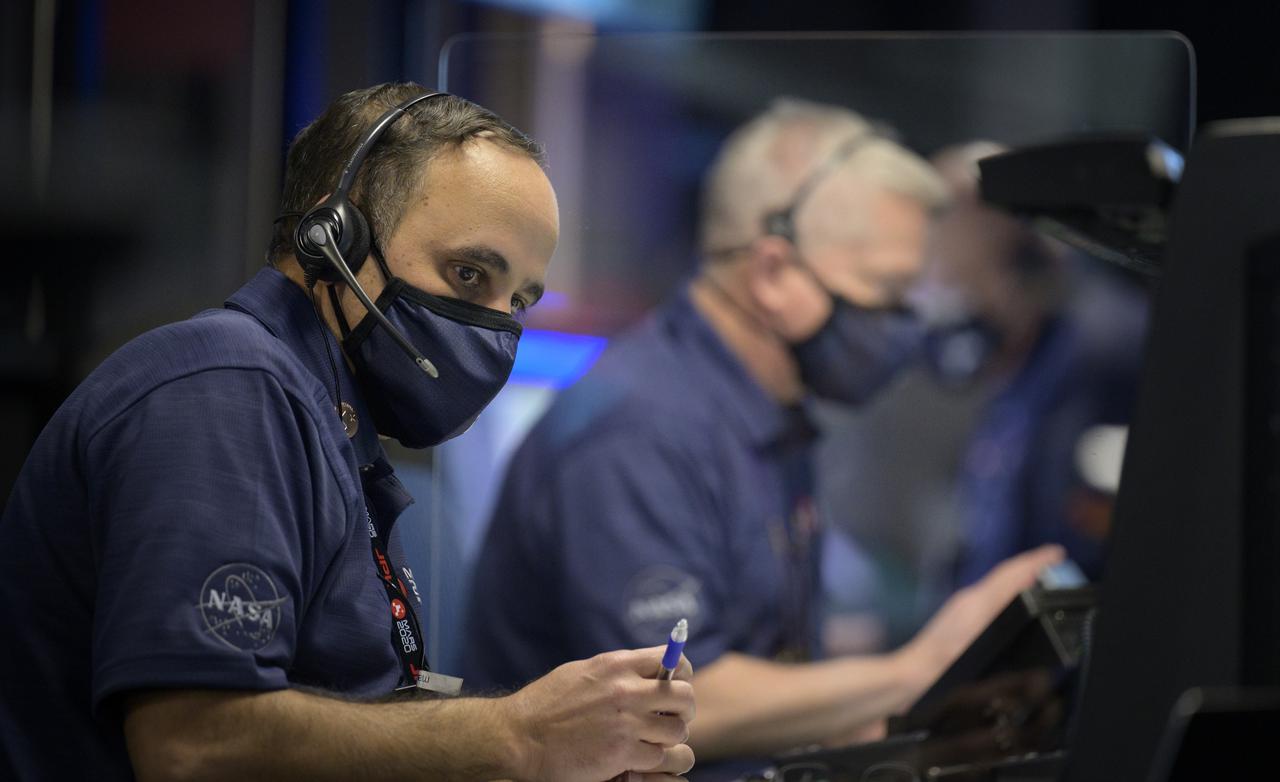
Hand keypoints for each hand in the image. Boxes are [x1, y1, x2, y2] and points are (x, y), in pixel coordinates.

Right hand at [498, 646, 695, 781]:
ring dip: (671, 738)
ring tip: (655, 741)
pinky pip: (661, 757)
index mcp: (617, 665)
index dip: (680, 676)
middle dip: (683, 710)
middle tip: (670, 720)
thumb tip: (644, 671)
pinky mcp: (621, 753)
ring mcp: (626, 722)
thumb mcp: (583, 672)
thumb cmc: (547, 704)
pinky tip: (639, 758)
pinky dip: (655, 760)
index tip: (673, 689)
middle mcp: (626, 690)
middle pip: (685, 696)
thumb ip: (617, 671)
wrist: (519, 737)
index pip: (673, 661)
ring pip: (678, 730)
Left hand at [898, 545, 1064, 688]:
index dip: (1035, 561)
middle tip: (1057, 563)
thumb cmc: (939, 667)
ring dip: (1021, 579)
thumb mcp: (976, 647)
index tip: (1057, 552)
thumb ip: (1002, 626)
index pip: (1010, 573)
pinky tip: (1015, 604)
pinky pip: (990, 597)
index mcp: (976, 602)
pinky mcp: (960, 620)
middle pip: (1005, 575)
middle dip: (1032, 567)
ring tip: (1043, 580)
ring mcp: (963, 609)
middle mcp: (970, 600)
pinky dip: (1008, 594)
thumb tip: (1029, 610)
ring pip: (997, 585)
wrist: (909, 678)